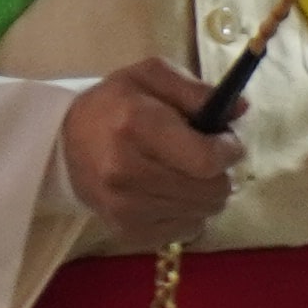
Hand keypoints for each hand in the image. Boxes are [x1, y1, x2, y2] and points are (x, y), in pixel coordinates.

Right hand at [60, 62, 241, 243]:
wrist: (66, 142)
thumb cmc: (116, 104)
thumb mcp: (152, 76)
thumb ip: (196, 90)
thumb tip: (240, 110)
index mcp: (136, 124)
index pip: (206, 159)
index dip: (228, 150)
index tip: (224, 141)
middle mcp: (127, 171)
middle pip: (210, 190)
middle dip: (218, 173)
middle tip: (203, 158)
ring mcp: (124, 206)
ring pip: (202, 213)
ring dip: (203, 194)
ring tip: (183, 173)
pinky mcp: (126, 231)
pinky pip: (184, 231)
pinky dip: (187, 213)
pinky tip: (170, 193)